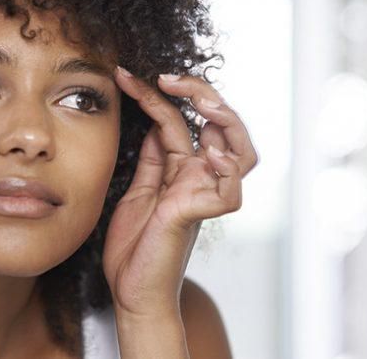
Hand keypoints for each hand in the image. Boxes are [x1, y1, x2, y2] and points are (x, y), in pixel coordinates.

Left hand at [103, 66, 257, 318]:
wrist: (130, 291)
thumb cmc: (135, 247)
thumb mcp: (138, 189)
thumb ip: (152, 158)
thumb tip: (155, 121)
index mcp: (182, 169)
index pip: (180, 119)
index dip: (157, 94)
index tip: (125, 75)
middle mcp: (199, 178)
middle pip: (223, 126)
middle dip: (202, 94)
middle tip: (169, 78)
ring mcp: (203, 195)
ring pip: (241, 152)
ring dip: (226, 121)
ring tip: (201, 103)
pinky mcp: (199, 216)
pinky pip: (229, 191)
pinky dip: (226, 170)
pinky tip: (208, 154)